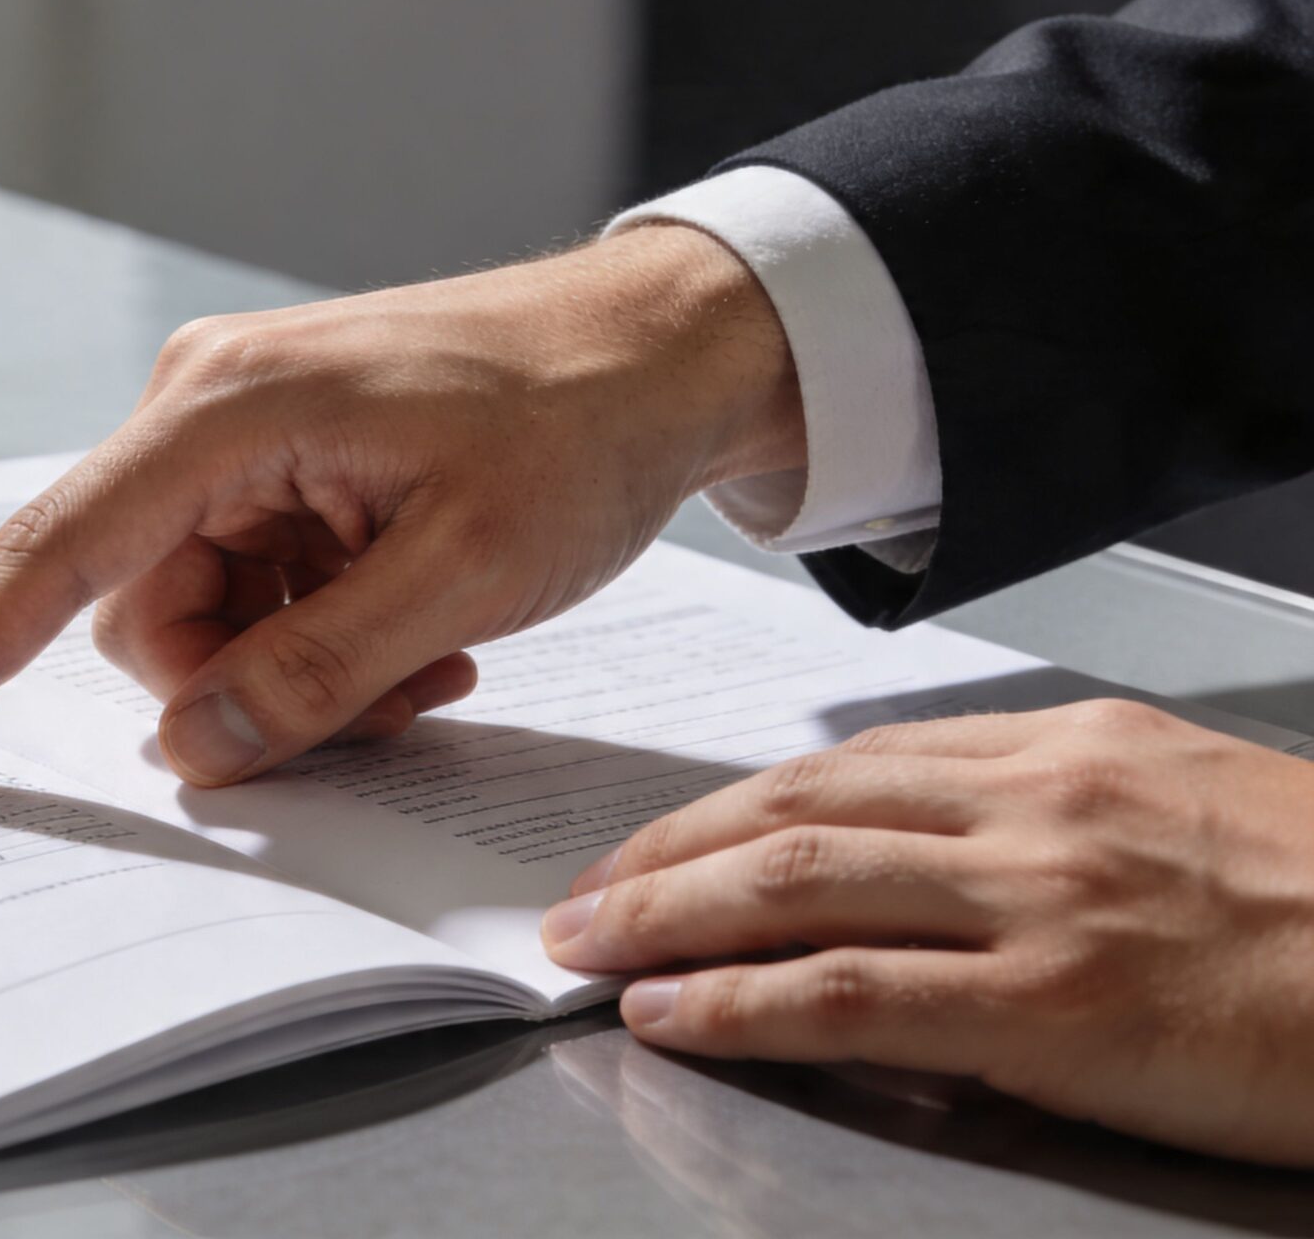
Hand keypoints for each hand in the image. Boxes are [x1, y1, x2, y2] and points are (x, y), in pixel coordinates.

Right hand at [0, 223, 804, 787]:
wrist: (661, 343)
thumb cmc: (577, 419)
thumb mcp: (465, 567)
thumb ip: (319, 668)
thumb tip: (191, 747)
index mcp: (223, 409)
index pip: (52, 557)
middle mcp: (202, 414)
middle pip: (140, 617)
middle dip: (244, 687)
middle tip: (390, 695)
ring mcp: (236, 442)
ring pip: (200, 622)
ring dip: (298, 671)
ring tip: (427, 651)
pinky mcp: (275, 470)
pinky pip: (252, 597)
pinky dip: (322, 640)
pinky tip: (420, 626)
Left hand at [542, 700, 1313, 1167]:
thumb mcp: (1184, 816)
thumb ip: (1049, 824)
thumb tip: (926, 871)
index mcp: (1065, 752)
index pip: (845, 763)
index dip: (727, 806)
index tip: (657, 840)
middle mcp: (1037, 803)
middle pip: (792, 806)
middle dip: (664, 851)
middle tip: (578, 890)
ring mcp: (1041, 899)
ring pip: (795, 880)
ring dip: (663, 912)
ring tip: (584, 942)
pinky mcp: (1056, 1005)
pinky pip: (848, 991)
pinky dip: (736, 999)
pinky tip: (670, 1010)